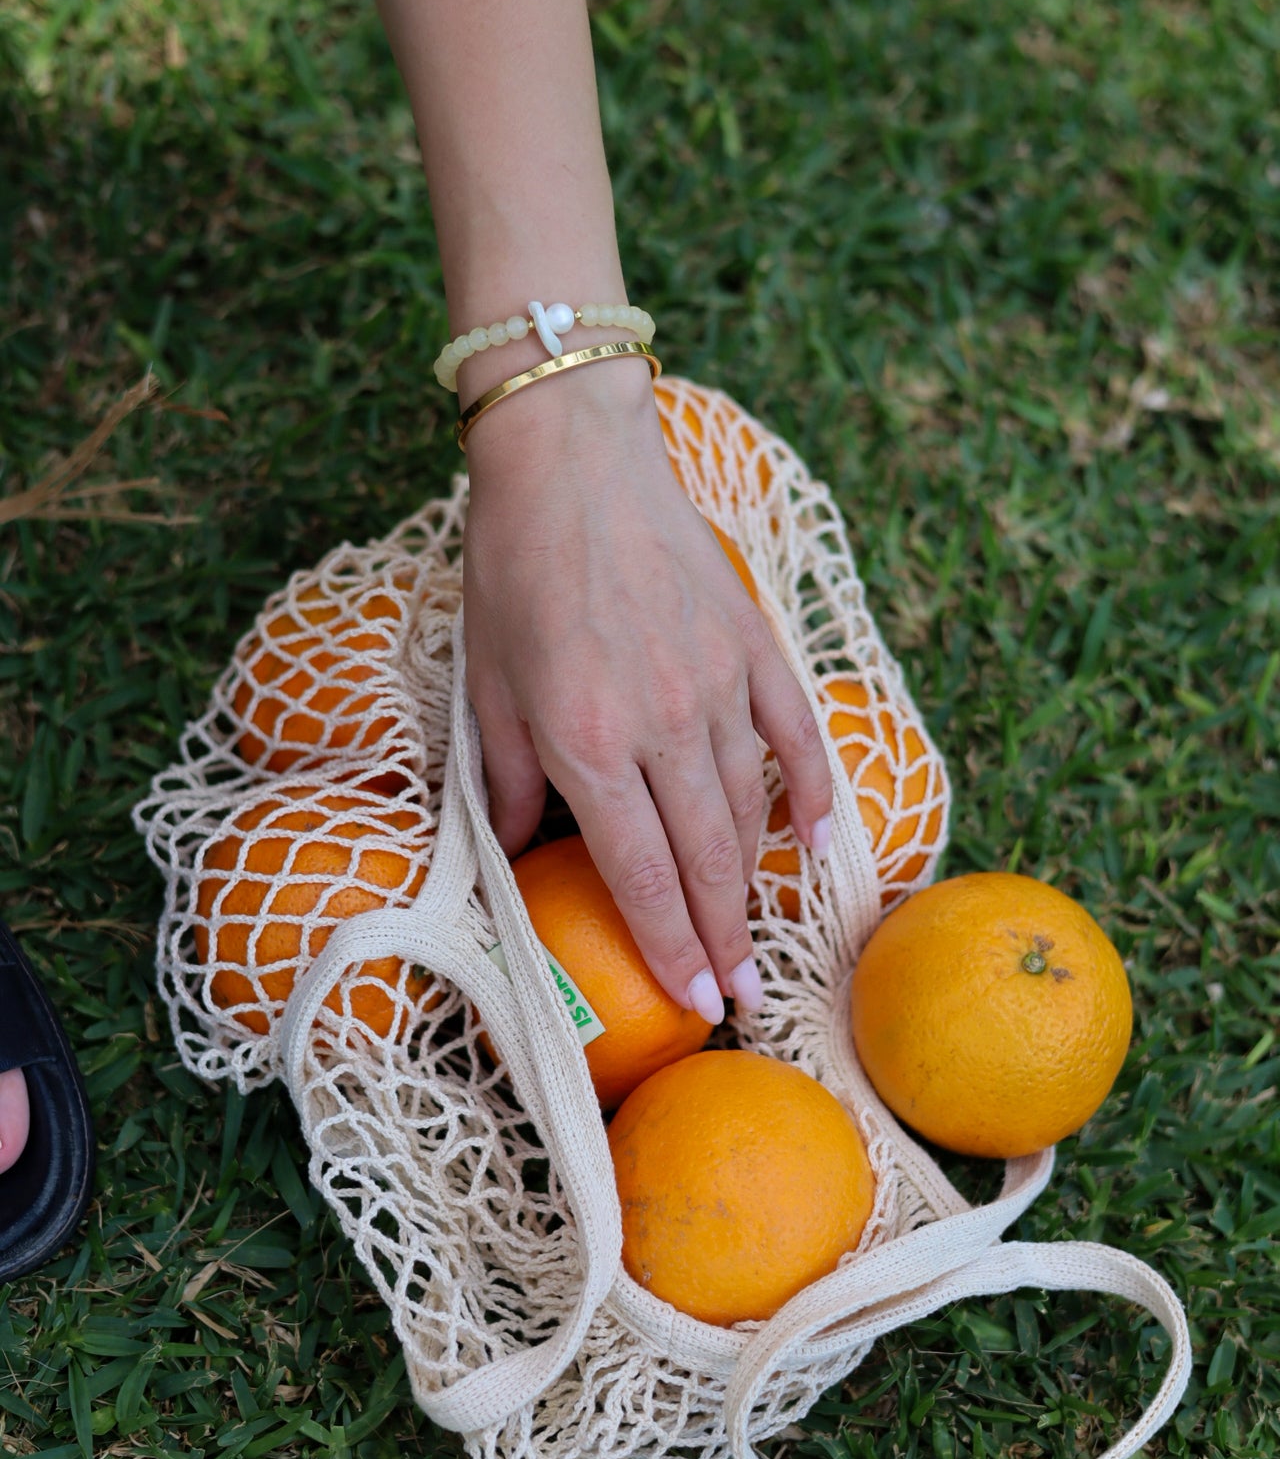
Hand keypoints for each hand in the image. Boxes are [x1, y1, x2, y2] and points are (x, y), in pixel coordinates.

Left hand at [462, 357, 832, 1022]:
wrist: (572, 457)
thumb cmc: (514, 568)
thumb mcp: (487, 681)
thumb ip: (510, 777)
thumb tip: (522, 855)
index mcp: (585, 737)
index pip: (639, 871)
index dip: (668, 945)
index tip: (691, 1001)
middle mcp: (661, 721)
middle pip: (704, 857)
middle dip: (722, 939)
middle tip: (742, 1001)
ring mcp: (718, 682)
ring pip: (749, 808)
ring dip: (754, 882)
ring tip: (757, 939)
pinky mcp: (754, 644)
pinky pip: (796, 734)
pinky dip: (812, 792)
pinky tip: (821, 842)